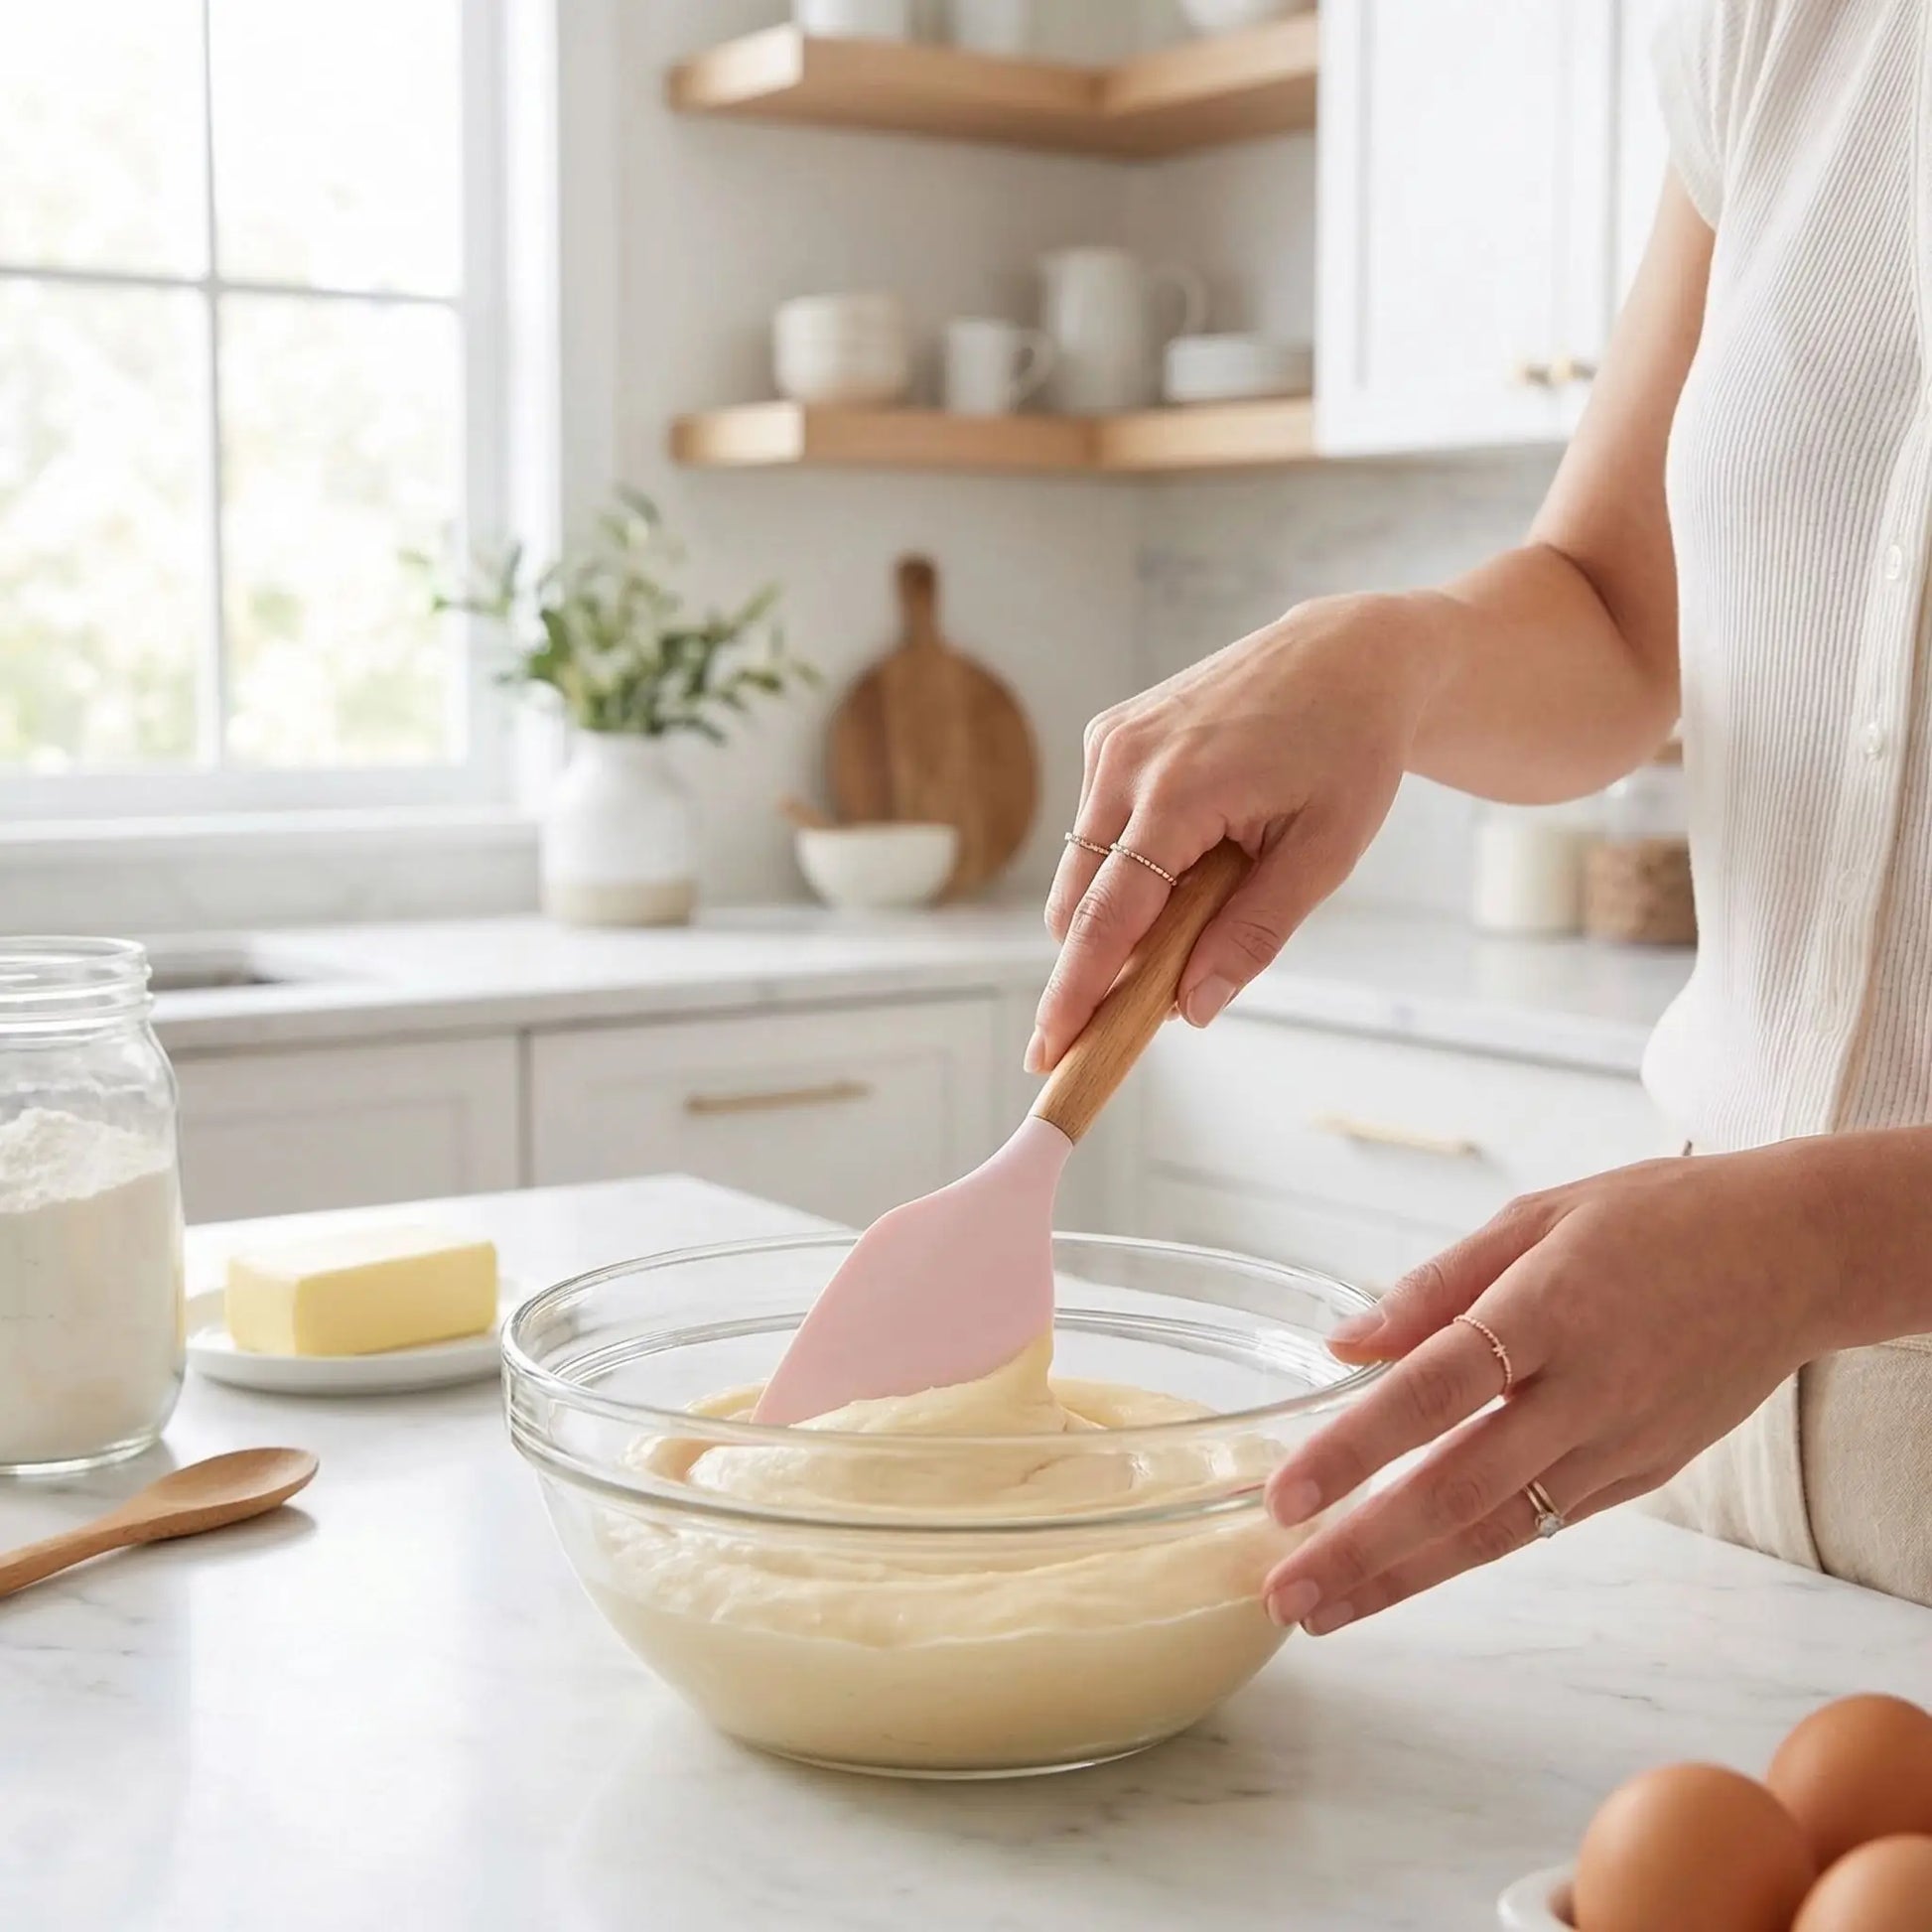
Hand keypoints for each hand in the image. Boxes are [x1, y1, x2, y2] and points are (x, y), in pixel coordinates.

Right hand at [1026, 594, 1444, 1073]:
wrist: (1348, 654)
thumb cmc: (1349, 750)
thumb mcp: (1326, 852)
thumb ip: (1254, 933)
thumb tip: (1193, 1009)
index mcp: (1178, 791)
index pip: (1108, 918)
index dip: (1076, 994)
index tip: (1050, 1053)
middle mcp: (1125, 761)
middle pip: (1078, 905)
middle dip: (1096, 969)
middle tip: (1142, 1013)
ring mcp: (1109, 743)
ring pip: (1082, 871)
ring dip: (1120, 914)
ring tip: (1202, 905)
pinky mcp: (1108, 734)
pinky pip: (1097, 830)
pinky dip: (1127, 866)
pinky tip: (1191, 852)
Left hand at [1259, 1144, 1843, 1633]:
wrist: (1794, 1257)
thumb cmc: (1657, 1219)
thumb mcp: (1538, 1217)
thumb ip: (1435, 1286)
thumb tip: (1345, 1344)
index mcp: (1550, 1309)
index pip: (1435, 1389)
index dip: (1356, 1446)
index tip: (1286, 1493)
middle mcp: (1585, 1392)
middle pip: (1460, 1486)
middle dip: (1364, 1549)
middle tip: (1284, 1591)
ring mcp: (1618, 1445)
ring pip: (1499, 1528)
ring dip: (1404, 1578)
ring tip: (1324, 1610)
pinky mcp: (1641, 1476)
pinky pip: (1542, 1522)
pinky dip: (1468, 1553)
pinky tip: (1403, 1574)